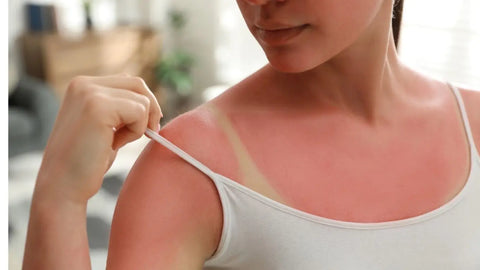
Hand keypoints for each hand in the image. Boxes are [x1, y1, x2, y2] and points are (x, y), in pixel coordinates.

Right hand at [34, 74, 162, 203]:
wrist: (62, 186)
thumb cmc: (86, 162)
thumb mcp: (103, 127)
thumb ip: (119, 109)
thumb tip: (150, 102)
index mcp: (82, 85)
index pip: (129, 82)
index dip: (144, 104)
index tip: (146, 127)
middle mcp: (83, 84)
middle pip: (138, 84)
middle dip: (150, 111)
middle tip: (149, 134)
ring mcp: (89, 93)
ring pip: (142, 100)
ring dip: (139, 125)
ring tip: (116, 143)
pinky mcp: (98, 107)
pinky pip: (140, 112)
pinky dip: (136, 132)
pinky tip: (114, 145)